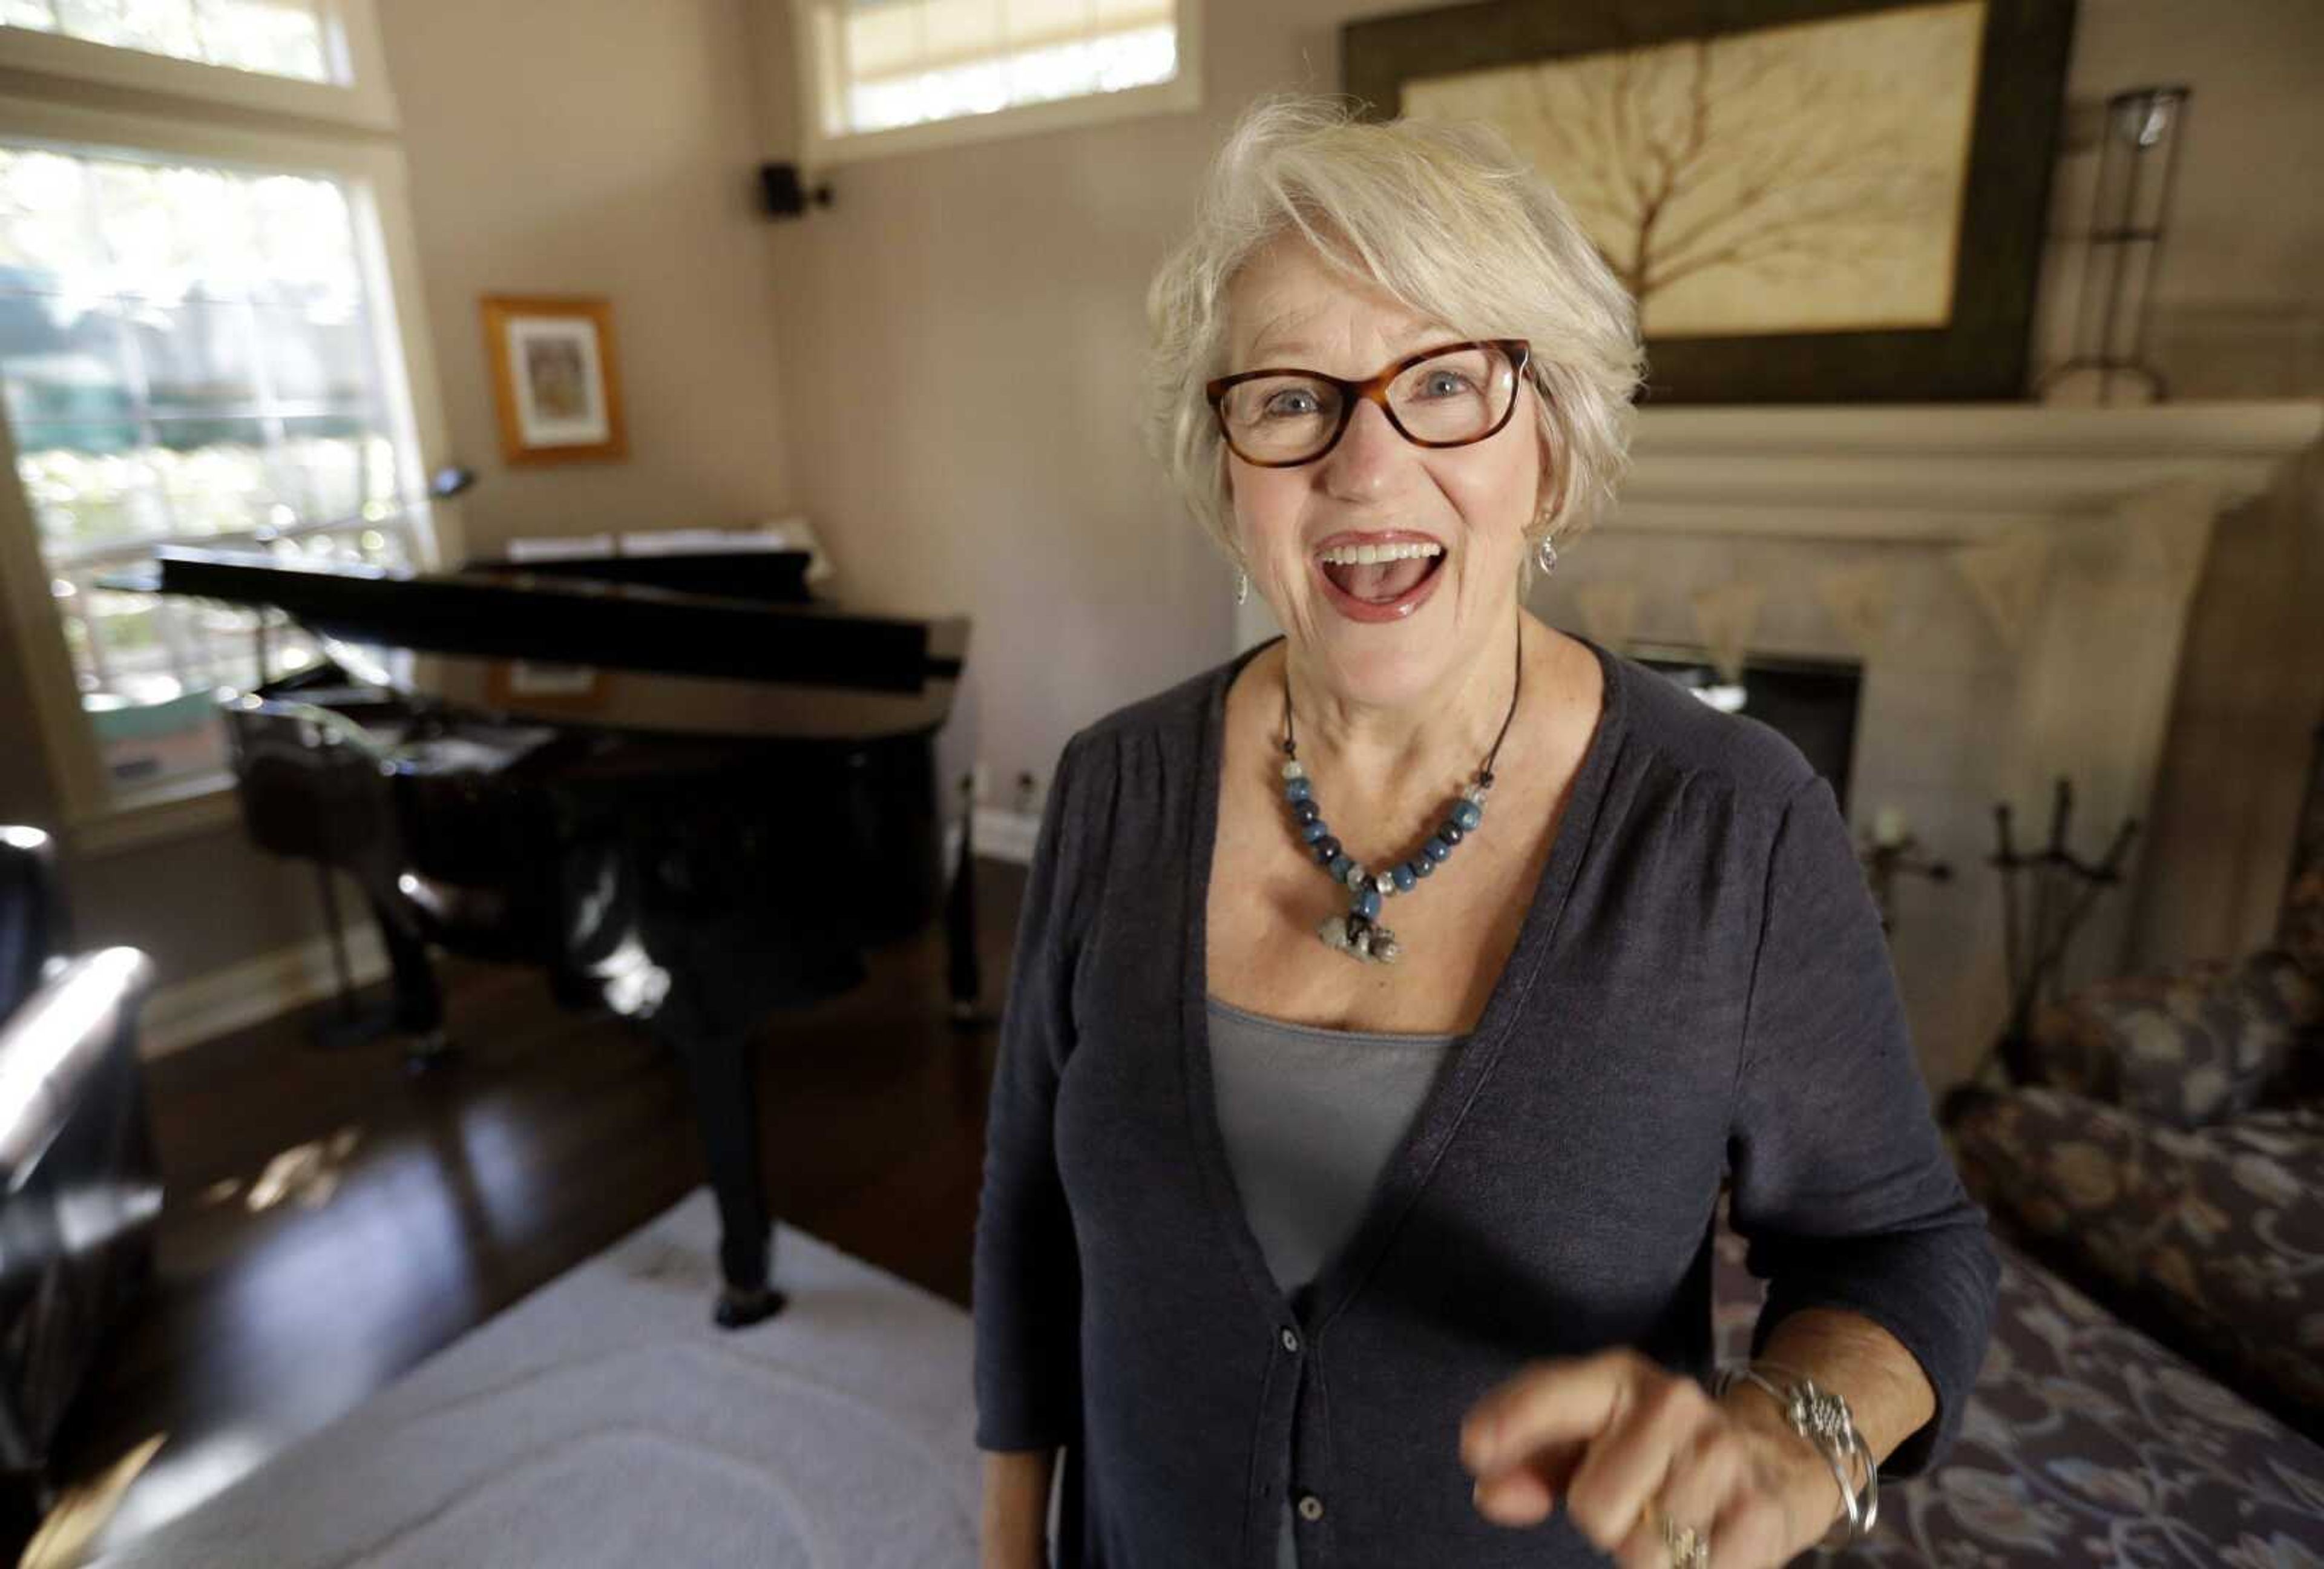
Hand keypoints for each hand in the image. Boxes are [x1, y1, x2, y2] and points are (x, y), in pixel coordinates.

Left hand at [1459, 1347, 1841, 1567]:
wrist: (1778, 1451)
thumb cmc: (1655, 1448)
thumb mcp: (1591, 1434)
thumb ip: (1529, 1459)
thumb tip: (1491, 1495)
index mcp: (1618, 1378)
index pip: (1553, 1392)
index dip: (1511, 1422)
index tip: (1475, 1449)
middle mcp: (1672, 1404)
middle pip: (1594, 1509)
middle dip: (1604, 1521)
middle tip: (1635, 1501)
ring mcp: (1722, 1455)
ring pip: (1643, 1553)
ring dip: (1650, 1553)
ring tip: (1671, 1519)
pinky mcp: (1761, 1513)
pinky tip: (1706, 1541)